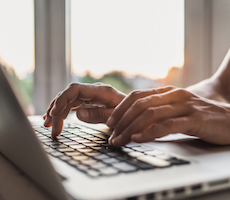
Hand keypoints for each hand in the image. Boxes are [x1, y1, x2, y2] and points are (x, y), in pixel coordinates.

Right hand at [43, 83, 125, 137]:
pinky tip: (55, 119)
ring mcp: (89, 96)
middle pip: (68, 96)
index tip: (54, 114)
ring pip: (67, 100)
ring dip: (56, 112)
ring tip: (49, 126)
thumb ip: (99, 114)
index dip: (62, 99)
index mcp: (101, 91)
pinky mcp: (87, 102)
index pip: (75, 89)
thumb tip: (78, 114)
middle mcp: (92, 91)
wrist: (134, 110)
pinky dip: (62, 112)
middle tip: (51, 129)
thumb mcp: (116, 116)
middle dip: (57, 110)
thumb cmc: (128, 112)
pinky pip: (71, 104)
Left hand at [107, 86, 229, 146]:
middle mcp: (174, 95)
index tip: (110, 122)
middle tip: (112, 135)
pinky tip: (139, 139)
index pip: (137, 96)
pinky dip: (150, 132)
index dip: (120, 108)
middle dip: (121, 120)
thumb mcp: (176, 111)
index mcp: (168, 92)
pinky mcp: (194, 119)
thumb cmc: (200, 117)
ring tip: (120, 140)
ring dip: (131, 128)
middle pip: (139, 104)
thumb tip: (136, 123)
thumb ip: (159, 113)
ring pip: (150, 114)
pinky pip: (167, 125)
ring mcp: (184, 106)